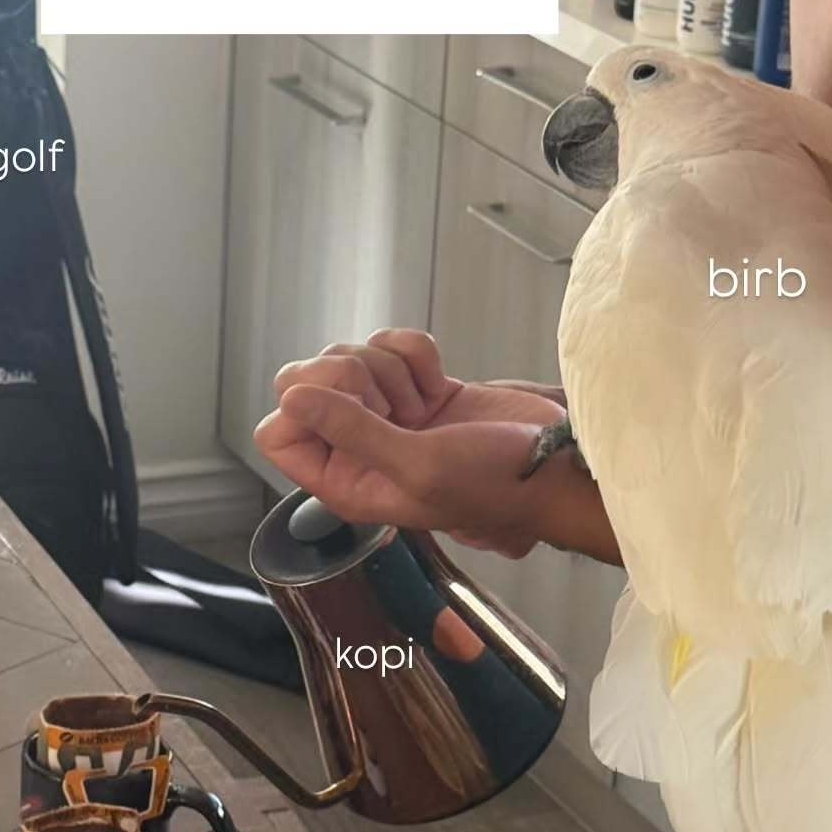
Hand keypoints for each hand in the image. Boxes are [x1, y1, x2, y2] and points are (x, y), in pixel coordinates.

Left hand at [258, 329, 618, 562]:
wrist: (553, 462)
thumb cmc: (495, 485)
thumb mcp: (418, 466)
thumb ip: (351, 432)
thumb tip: (292, 398)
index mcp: (345, 481)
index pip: (277, 432)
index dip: (304, 408)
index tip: (350, 405)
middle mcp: (358, 449)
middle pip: (308, 383)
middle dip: (351, 376)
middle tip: (397, 404)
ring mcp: (387, 416)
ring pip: (350, 357)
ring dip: (390, 366)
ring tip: (426, 402)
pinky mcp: (417, 388)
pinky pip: (390, 345)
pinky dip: (416, 353)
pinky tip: (440, 382)